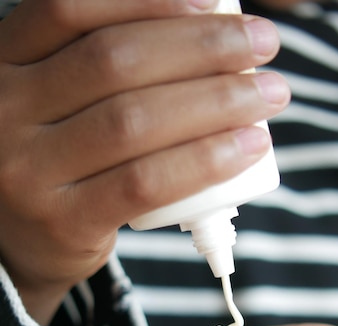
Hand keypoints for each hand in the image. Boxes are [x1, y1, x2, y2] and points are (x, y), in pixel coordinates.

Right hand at [0, 0, 288, 323]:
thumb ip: (93, 68)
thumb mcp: (55, 102)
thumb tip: (204, 29)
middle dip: (203, 46)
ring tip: (269, 95)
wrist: (18, 247)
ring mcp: (29, 170)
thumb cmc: (56, 163)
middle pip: (115, 63)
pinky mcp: (64, 221)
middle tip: (263, 44)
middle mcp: (6, 111)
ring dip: (217, 102)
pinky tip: (249, 146)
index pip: (71, 9)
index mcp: (4, 63)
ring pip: (135, 121)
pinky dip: (205, 160)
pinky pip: (145, 182)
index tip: (215, 1)